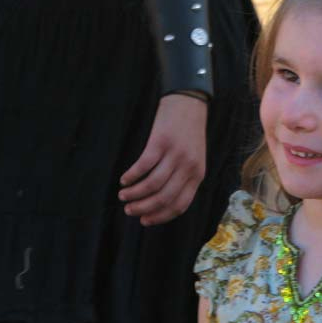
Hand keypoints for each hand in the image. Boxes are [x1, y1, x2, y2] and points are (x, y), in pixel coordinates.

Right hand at [118, 93, 206, 225]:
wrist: (189, 102)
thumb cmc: (189, 132)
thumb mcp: (194, 158)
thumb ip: (183, 178)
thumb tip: (161, 201)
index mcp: (198, 174)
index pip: (180, 205)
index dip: (160, 216)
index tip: (145, 220)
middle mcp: (188, 167)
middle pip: (164, 197)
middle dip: (144, 208)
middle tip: (129, 210)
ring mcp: (175, 154)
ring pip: (152, 185)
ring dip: (134, 194)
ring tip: (123, 195)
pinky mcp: (161, 142)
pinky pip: (143, 166)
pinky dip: (132, 176)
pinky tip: (124, 179)